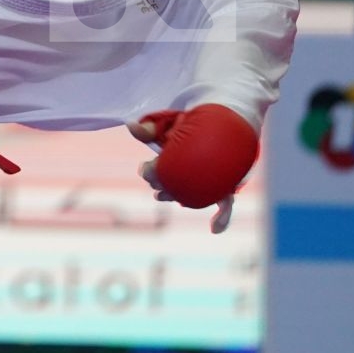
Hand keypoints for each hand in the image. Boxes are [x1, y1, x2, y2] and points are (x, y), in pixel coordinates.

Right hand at [131, 120, 235, 234]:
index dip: (150, 173)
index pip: (154, 175)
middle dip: (163, 187)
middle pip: (170, 190)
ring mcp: (204, 184)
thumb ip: (150, 128)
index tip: (148, 168)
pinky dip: (221, 219)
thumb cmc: (189, 126)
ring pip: (192, 199)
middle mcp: (185, 179)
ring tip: (177, 198)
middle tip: (162, 182)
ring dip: (182, 199)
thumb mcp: (167, 124)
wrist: (218, 123)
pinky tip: (215, 229)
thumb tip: (129, 124)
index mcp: (170, 167)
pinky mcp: (224, 187)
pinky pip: (224, 205)